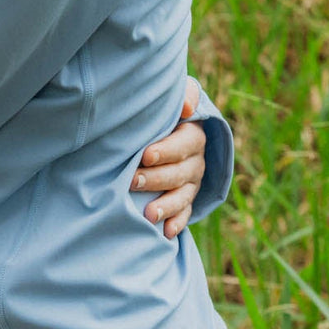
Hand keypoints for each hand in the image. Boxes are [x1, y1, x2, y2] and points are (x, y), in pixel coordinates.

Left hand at [133, 76, 205, 238]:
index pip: (183, 145)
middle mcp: (196, 161)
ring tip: (148, 214)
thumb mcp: (173, 100)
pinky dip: (176, 223)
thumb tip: (188, 107)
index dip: (165, 151)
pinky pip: (185, 213)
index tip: (145, 155)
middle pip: (180, 173)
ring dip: (166, 206)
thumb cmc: (162, 112)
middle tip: (133, 181)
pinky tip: (165, 232)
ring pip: (183, 196)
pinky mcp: (186, 198)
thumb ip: (185, 96)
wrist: (166, 129)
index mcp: (193, 136)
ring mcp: (192, 183)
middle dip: (156, 179)